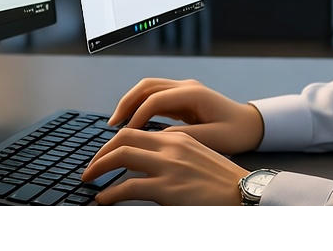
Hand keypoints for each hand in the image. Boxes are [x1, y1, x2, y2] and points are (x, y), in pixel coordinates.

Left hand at [82, 127, 249, 204]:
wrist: (244, 193)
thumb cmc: (222, 181)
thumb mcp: (197, 157)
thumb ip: (173, 154)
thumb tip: (149, 163)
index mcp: (177, 138)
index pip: (136, 132)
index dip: (114, 143)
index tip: (104, 155)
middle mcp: (171, 146)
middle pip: (123, 139)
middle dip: (101, 153)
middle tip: (90, 167)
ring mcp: (168, 166)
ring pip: (121, 157)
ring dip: (99, 168)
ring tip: (89, 180)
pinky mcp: (168, 189)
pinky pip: (128, 187)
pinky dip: (110, 194)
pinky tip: (104, 200)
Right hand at [108, 77, 263, 153]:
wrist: (252, 125)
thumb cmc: (237, 132)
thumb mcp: (213, 138)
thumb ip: (186, 137)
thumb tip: (158, 138)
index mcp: (194, 94)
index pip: (156, 99)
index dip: (137, 115)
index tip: (126, 134)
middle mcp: (187, 87)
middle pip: (147, 86)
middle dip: (126, 102)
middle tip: (111, 123)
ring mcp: (184, 90)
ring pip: (149, 89)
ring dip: (131, 102)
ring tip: (117, 122)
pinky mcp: (183, 98)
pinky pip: (155, 97)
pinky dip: (140, 106)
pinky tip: (132, 122)